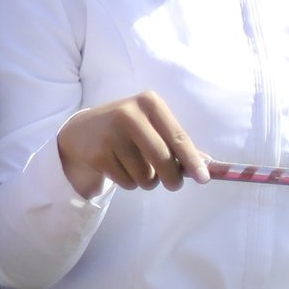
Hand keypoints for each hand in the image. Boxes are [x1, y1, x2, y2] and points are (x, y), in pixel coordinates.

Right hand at [57, 91, 204, 195]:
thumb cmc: (127, 130)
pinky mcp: (97, 153)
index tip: (204, 179)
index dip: (192, 160)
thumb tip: (207, 165)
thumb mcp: (152, 127)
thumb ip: (178, 144)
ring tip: (136, 169)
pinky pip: (127, 181)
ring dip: (146, 180)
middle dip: (172, 178)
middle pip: (162, 158)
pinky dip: (128, 182)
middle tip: (173, 184)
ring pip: (145, 175)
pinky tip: (119, 169)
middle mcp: (128, 113)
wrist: (81, 132)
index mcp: (149, 103)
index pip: (177, 136)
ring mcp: (110, 133)